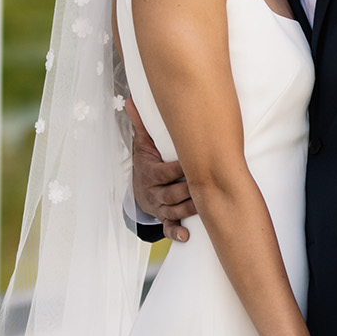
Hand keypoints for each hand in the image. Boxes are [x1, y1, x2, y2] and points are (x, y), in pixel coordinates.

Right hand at [129, 106, 196, 242]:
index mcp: (150, 173)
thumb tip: (131, 99)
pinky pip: (167, 228)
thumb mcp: (143, 144)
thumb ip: (141, 123)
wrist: (139, 188)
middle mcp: (154, 192)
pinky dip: (176, 233)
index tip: (191, 164)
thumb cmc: (147, 162)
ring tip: (205, 205)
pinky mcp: (163, 219)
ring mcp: (159, 207)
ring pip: (174, 210)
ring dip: (189, 209)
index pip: (164, 172)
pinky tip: (187, 236)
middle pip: (171, 194)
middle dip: (187, 191)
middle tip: (205, 185)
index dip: (177, 169)